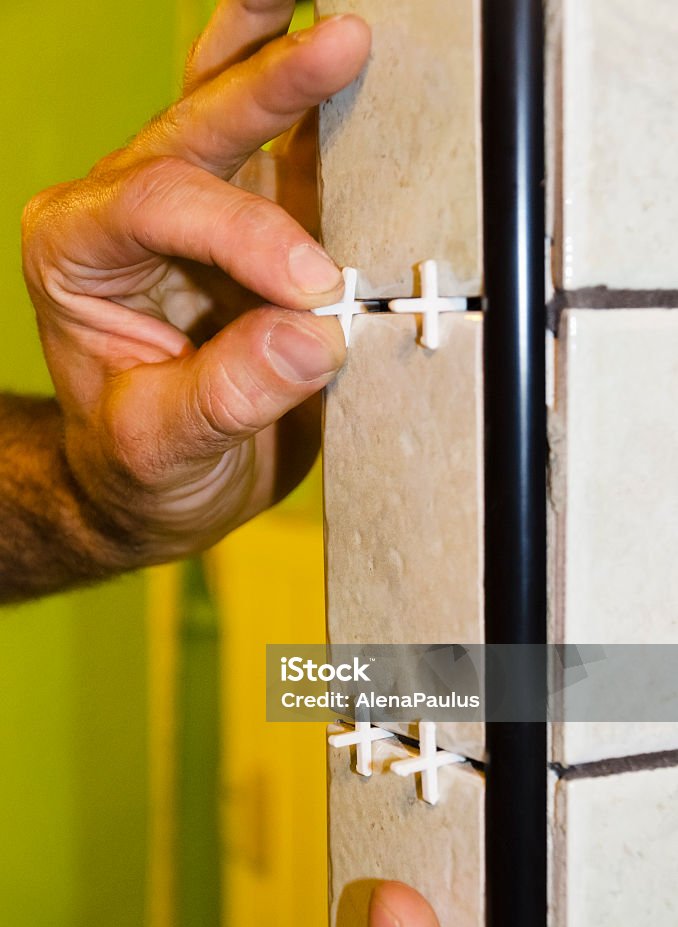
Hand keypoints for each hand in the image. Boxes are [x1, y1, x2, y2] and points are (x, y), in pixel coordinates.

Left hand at [21, 1, 370, 563]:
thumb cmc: (141, 467)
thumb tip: (313, 339)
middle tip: (344, 43)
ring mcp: (195, 213)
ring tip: (339, 20)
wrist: (162, 484)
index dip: (245, 234)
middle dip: (269, 84)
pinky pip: (284, 152)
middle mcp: (129, 216)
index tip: (315, 289)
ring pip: (229, 110)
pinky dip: (319, 111)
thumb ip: (226, 397)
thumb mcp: (160, 449)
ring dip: (286, 62)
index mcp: (79, 254)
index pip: (160, 205)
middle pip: (193, 126)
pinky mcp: (254, 227)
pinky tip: (342, 64)